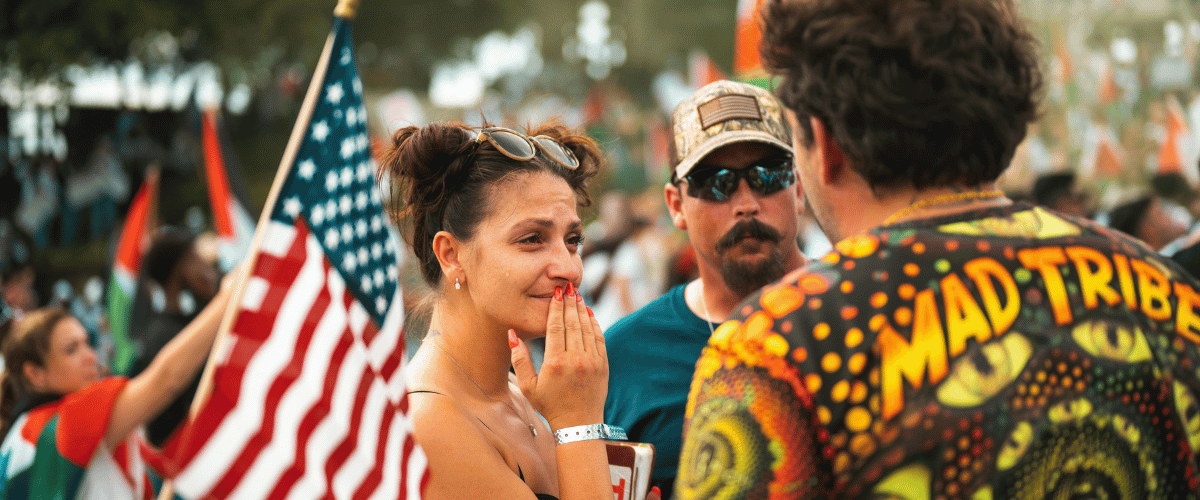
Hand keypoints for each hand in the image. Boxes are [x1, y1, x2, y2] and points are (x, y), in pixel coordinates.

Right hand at [510, 284, 607, 429]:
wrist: (579, 424)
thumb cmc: (550, 405)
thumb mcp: (528, 386)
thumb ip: (519, 359)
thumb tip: (512, 334)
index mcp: (555, 362)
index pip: (555, 326)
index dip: (556, 307)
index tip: (557, 292)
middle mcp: (576, 359)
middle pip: (573, 322)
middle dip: (570, 303)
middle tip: (568, 286)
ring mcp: (592, 361)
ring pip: (587, 328)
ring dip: (583, 310)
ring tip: (578, 295)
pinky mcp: (603, 365)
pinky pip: (599, 338)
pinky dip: (595, 324)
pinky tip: (590, 314)